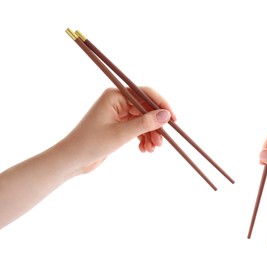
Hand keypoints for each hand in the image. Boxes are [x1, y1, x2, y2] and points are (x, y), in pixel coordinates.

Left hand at [58, 87, 175, 173]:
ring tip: (152, 149)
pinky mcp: (119, 126)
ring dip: (151, 134)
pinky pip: (138, 128)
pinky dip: (143, 138)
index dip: (161, 105)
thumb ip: (145, 124)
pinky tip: (144, 150)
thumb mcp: (121, 134)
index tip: (173, 119)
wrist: (71, 160)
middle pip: (147, 108)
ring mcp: (119, 114)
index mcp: (115, 96)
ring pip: (144, 120)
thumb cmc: (90, 144)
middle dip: (156, 126)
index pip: (145, 93)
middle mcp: (118, 101)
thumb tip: (166, 115)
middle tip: (161, 141)